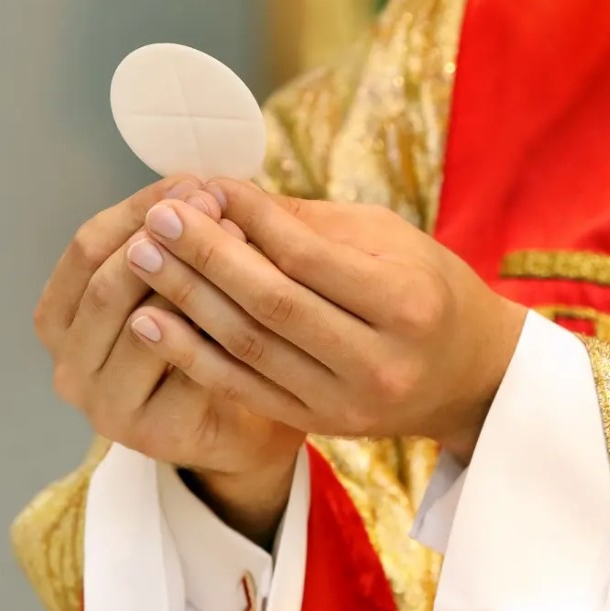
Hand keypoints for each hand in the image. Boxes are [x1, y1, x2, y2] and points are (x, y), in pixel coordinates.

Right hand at [34, 177, 303, 543]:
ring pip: (143, 325)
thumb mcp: (180, 283)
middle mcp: (70, 366)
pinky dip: (218, 326)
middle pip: (107, 284)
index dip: (139, 209)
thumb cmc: (209, 342)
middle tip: (217, 205)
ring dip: (193, 277)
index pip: (88, 247)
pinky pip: (186, 369)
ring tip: (242, 240)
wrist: (247, 424)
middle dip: (166, 238)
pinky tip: (253, 297)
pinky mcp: (152, 435)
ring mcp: (106, 407)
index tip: (191, 182)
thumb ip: (174, 242)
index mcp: (60, 320)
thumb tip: (199, 186)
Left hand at [125, 179, 526, 462]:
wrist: (468, 376)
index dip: (249, 219)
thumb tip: (226, 195)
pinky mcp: (320, 424)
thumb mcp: (391, 240)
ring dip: (187, 299)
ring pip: (249, 347)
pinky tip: (150, 322)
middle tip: (157, 218)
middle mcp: (379, 360)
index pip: (309, 256)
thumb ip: (309, 223)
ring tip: (140, 256)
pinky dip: (192, 354)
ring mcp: (347, 401)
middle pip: (272, 303)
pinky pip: (243, 388)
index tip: (205, 186)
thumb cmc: (429, 288)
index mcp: (407, 302)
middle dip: (206, 256)